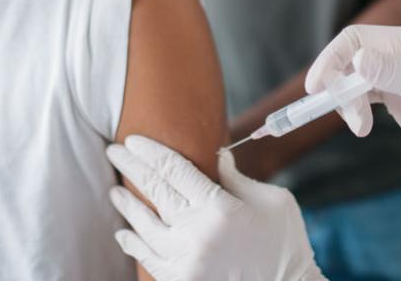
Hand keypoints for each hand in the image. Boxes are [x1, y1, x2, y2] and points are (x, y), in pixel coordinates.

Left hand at [106, 135, 325, 280]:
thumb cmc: (286, 242)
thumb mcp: (272, 201)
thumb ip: (237, 178)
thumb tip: (216, 155)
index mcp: (219, 207)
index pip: (174, 170)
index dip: (151, 152)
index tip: (133, 139)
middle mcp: (197, 233)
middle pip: (155, 192)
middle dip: (131, 167)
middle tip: (114, 151)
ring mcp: (187, 261)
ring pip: (145, 227)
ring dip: (127, 207)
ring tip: (115, 191)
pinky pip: (150, 260)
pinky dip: (134, 245)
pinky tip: (124, 233)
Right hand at [306, 24, 400, 217]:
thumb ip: (398, 74)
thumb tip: (357, 59)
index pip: (357, 39)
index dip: (332, 58)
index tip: (319, 87)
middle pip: (350, 59)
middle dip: (338, 84)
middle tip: (343, 114)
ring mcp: (400, 80)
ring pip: (354, 81)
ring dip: (346, 103)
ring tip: (362, 129)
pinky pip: (364, 99)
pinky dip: (354, 111)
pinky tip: (363, 128)